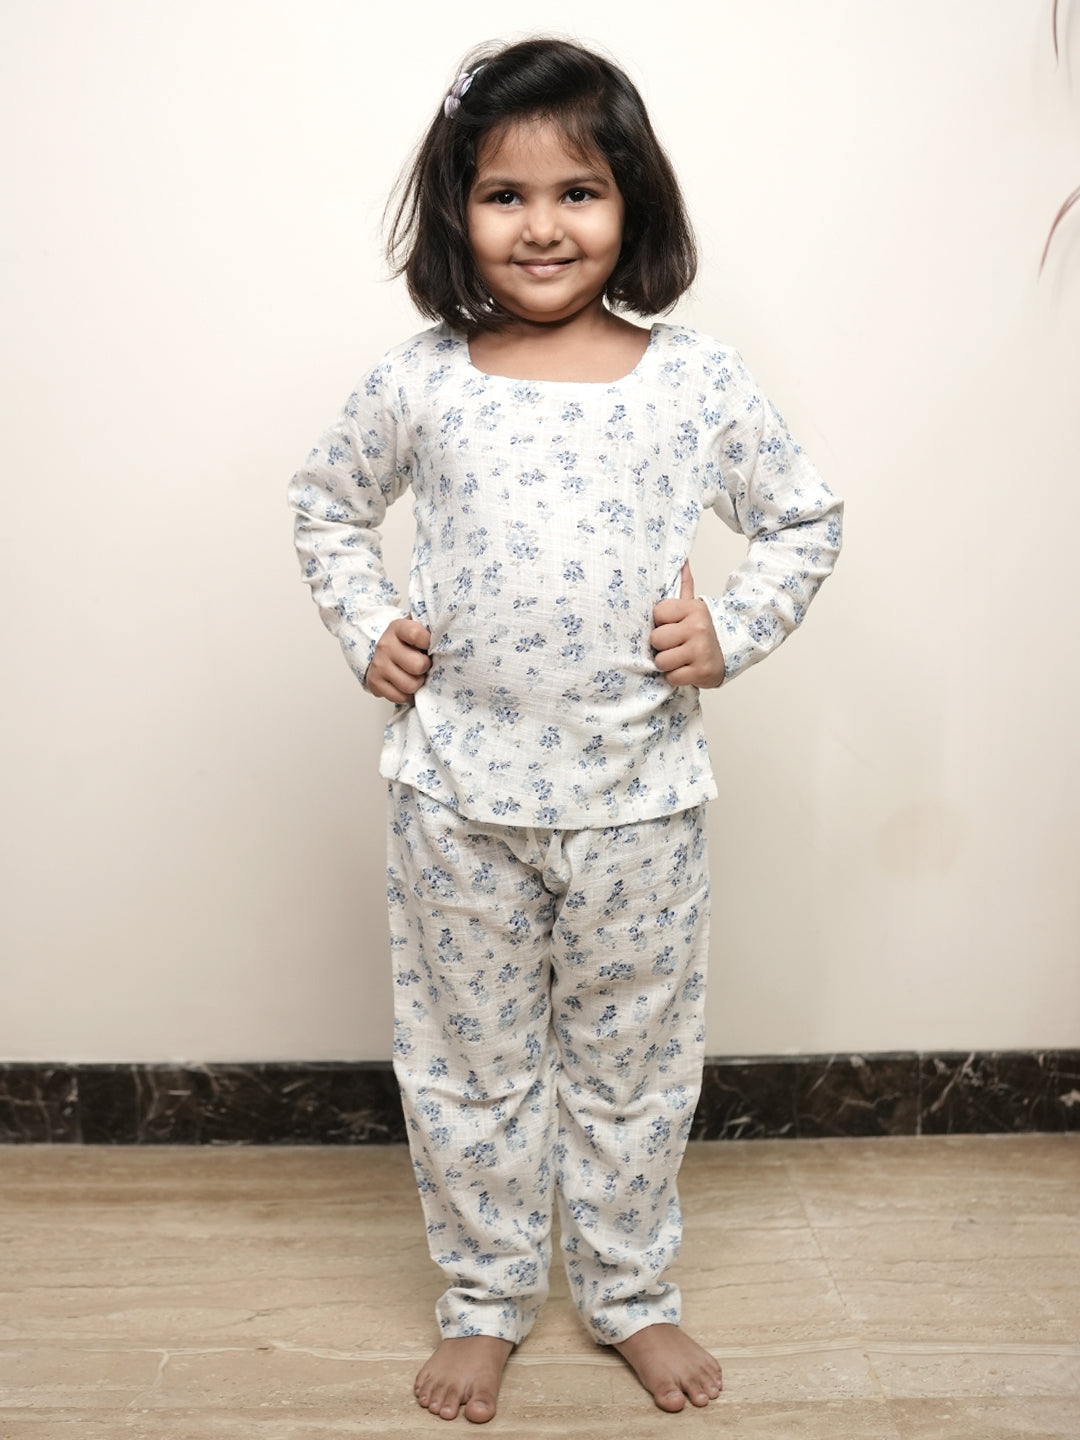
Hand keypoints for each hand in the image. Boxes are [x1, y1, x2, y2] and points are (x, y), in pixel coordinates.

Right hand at [365, 617, 431, 701]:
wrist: (382, 654)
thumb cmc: (407, 643)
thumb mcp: (417, 629)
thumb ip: (430, 628)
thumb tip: (450, 631)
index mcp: (397, 628)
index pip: (416, 634)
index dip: (429, 642)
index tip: (430, 646)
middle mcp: (385, 645)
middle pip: (418, 665)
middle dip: (425, 668)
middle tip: (423, 665)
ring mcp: (379, 664)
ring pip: (410, 685)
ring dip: (417, 683)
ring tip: (415, 676)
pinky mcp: (374, 682)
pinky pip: (399, 697)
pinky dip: (406, 695)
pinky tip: (404, 684)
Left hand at [651, 562, 725, 688]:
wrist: (731, 653)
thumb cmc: (702, 631)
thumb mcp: (694, 607)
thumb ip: (684, 585)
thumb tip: (681, 560)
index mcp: (693, 609)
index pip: (657, 614)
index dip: (660, 623)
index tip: (672, 626)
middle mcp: (697, 627)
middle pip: (656, 639)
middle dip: (662, 646)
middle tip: (675, 645)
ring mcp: (700, 650)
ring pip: (661, 661)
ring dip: (668, 663)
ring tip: (680, 658)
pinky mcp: (701, 671)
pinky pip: (672, 677)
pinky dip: (676, 677)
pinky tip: (686, 669)